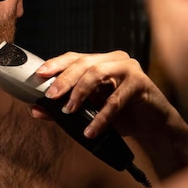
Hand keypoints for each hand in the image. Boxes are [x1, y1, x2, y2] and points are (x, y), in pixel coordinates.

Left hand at [33, 50, 187, 177]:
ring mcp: (129, 68)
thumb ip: (63, 109)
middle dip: (64, 79)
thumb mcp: (89, 112)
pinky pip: (116, 99)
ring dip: (80, 93)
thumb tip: (35, 110)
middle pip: (83, 63)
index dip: (55, 64)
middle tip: (50, 96)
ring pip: (97, 73)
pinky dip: (101, 116)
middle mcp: (114, 60)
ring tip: (68, 111)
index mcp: (100, 61)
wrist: (153, 128)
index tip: (39, 75)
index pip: (74, 57)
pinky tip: (91, 130)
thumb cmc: (121, 115)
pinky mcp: (141, 83)